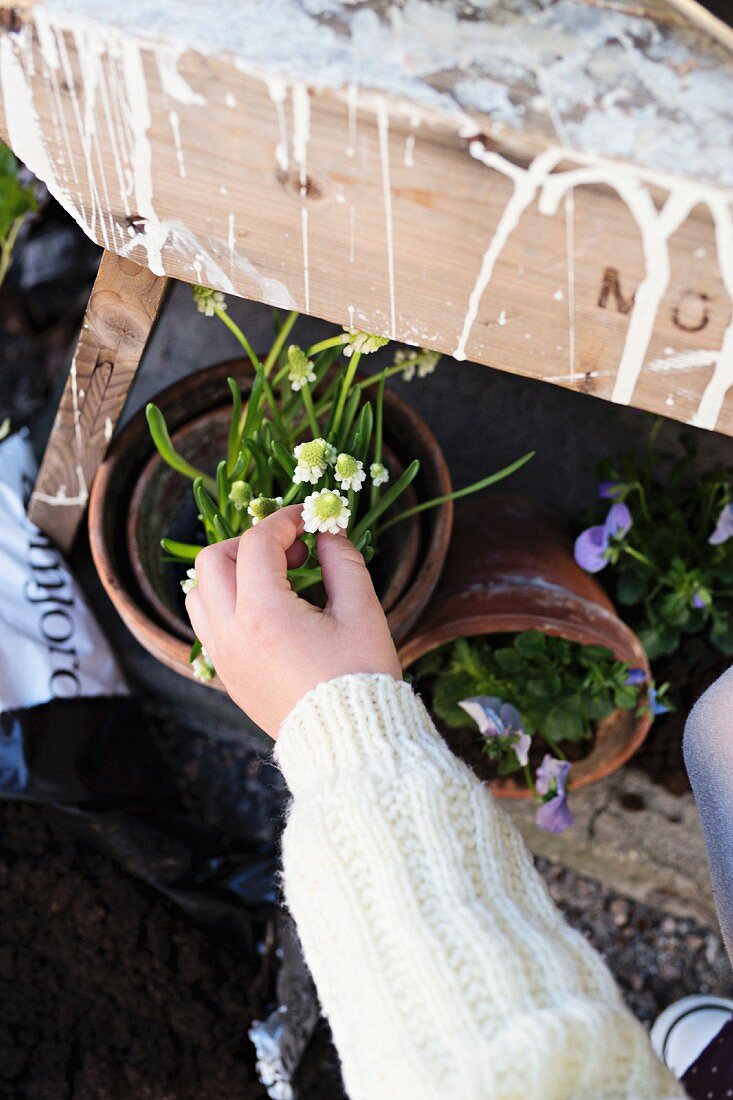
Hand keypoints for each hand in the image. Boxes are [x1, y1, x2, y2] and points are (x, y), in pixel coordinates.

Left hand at [185, 505, 401, 737]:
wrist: (348, 742)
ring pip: (199, 594)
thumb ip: (342, 562)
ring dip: (230, 574)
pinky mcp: (228, 676)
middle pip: (212, 561)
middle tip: (291, 552)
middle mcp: (230, 633)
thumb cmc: (360, 677)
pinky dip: (228, 604)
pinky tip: (269, 610)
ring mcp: (224, 657)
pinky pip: (208, 625)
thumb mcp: (362, 612)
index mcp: (262, 613)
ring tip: (274, 580)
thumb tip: (328, 534)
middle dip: (248, 543)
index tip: (308, 519)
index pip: (256, 543)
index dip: (284, 521)